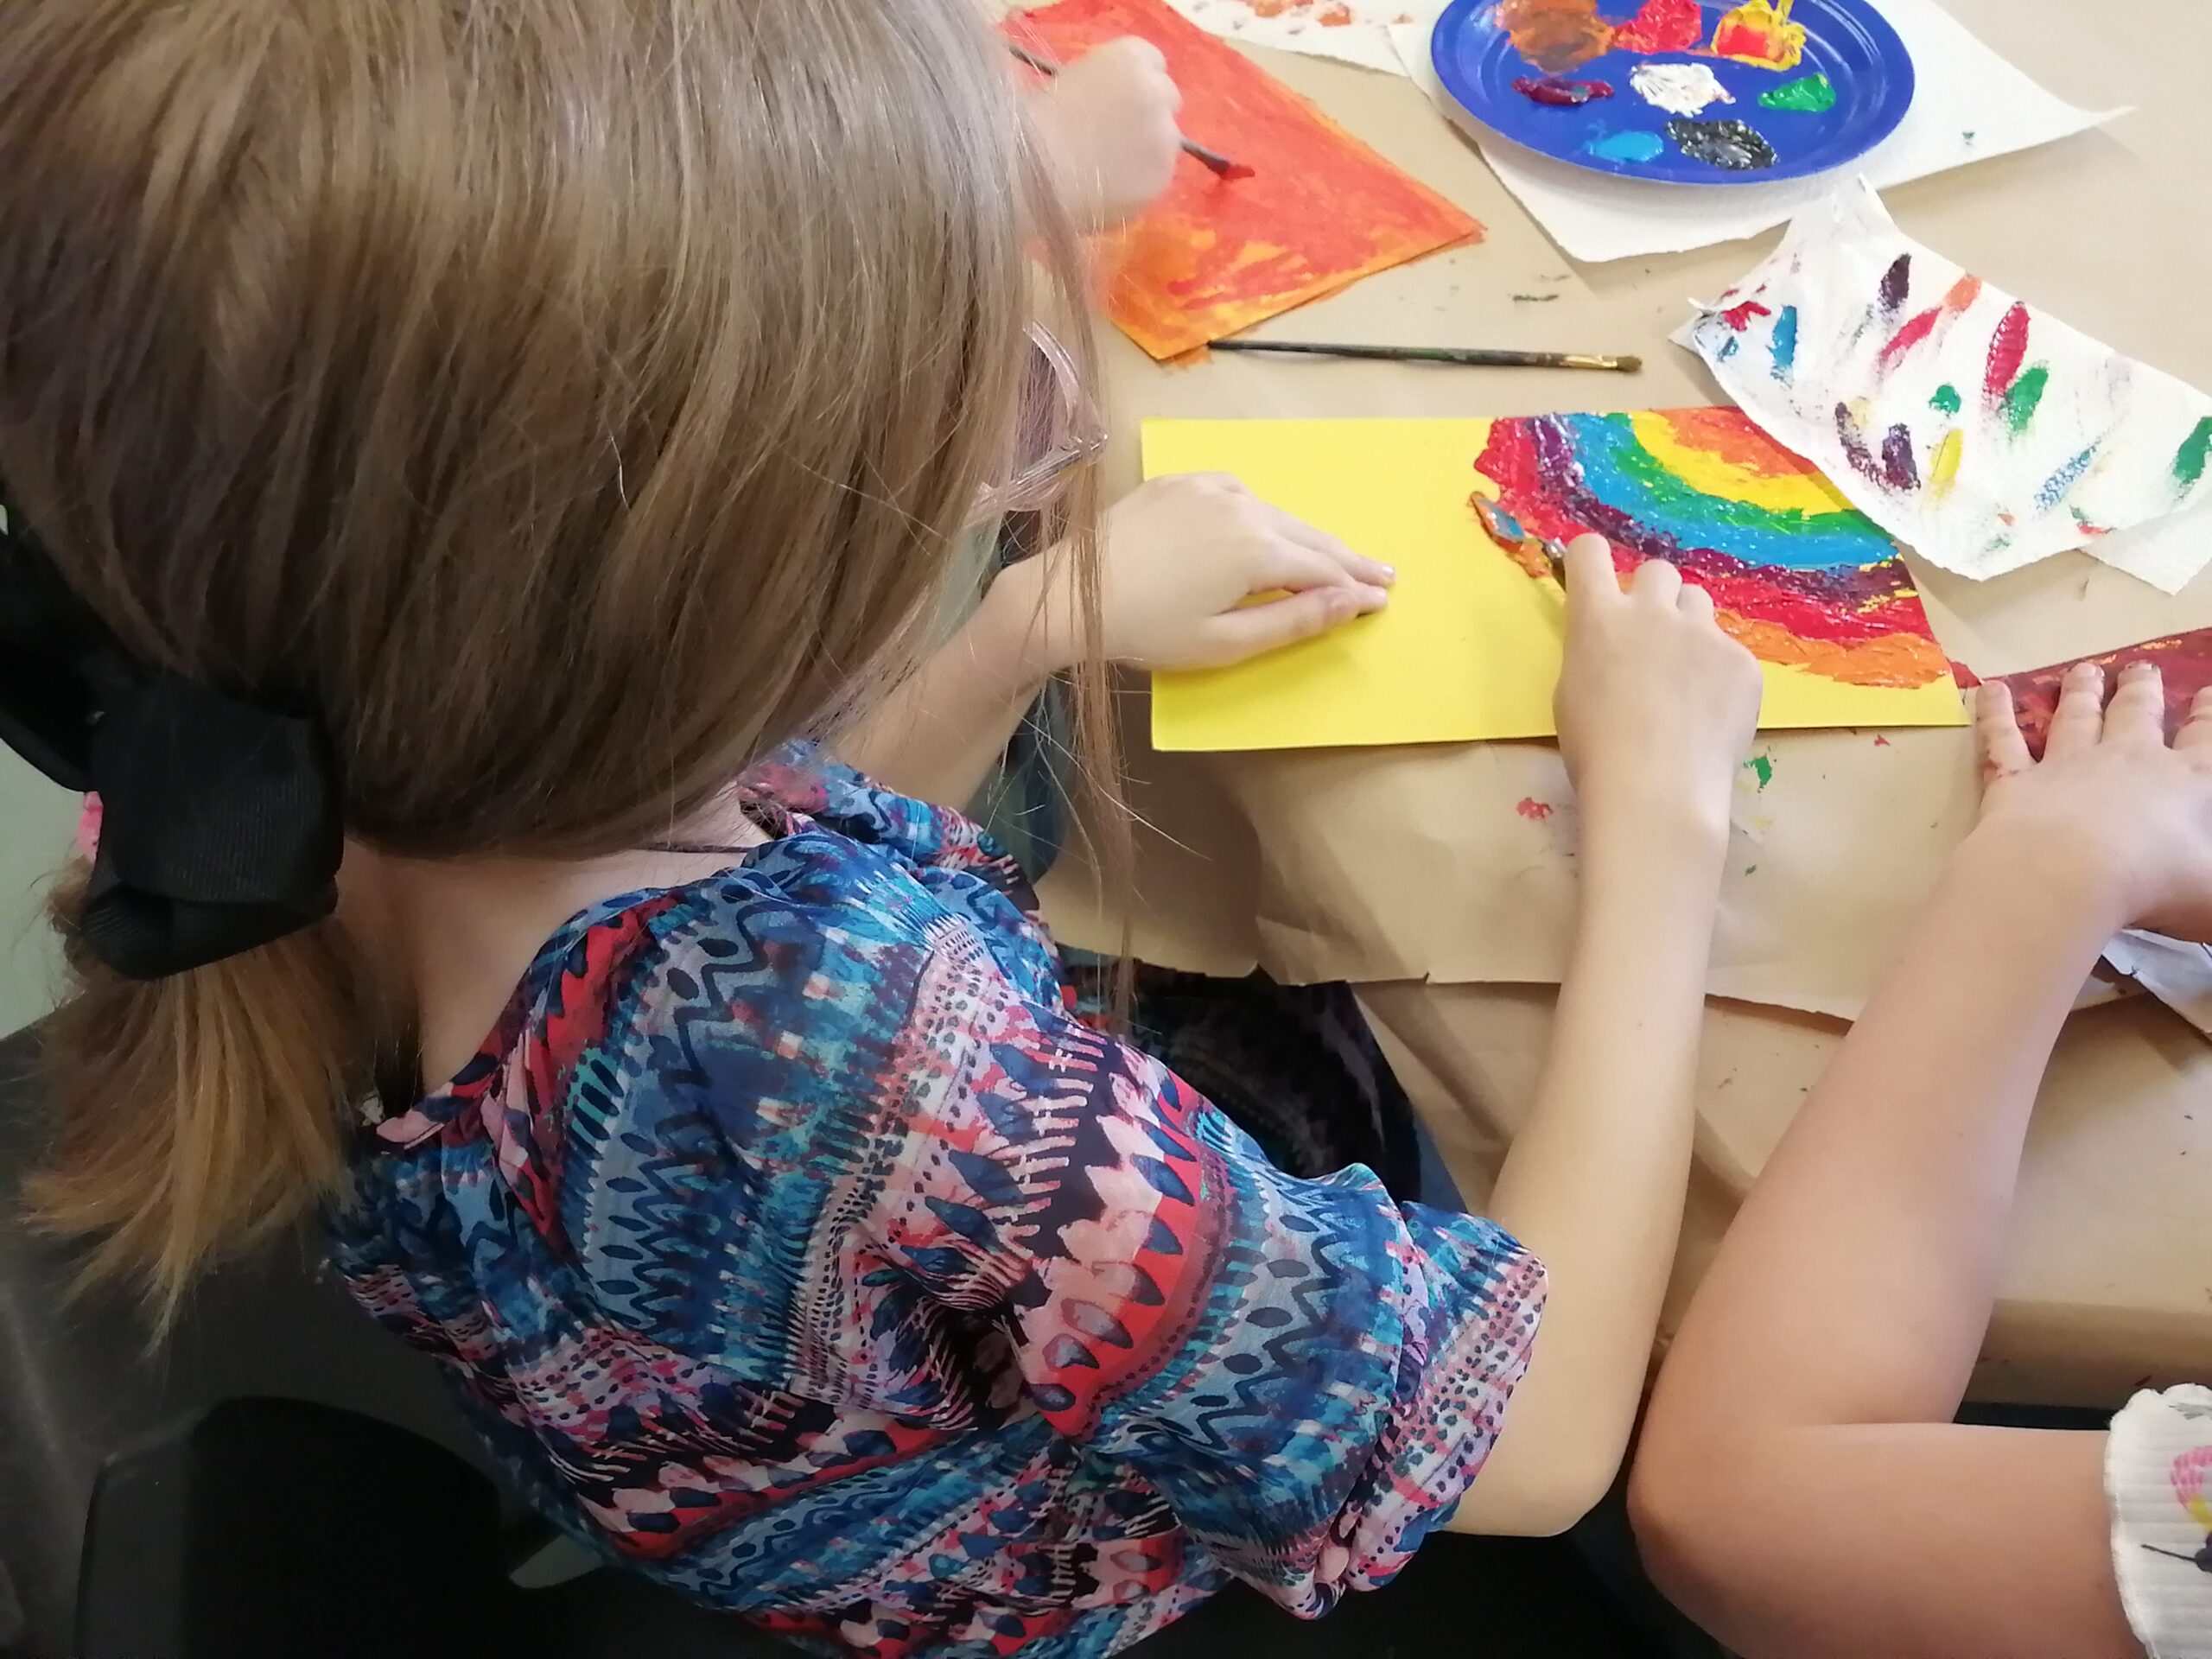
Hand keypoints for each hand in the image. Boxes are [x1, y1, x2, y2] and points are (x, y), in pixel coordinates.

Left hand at [1000, 474, 1389, 673]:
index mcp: (1257, 546)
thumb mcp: (1226, 642)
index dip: (1356, 584)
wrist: (1069, 595)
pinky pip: (1237, 495)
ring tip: (1332, 556)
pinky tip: (1267, 529)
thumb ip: (1296, 619)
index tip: (1384, 596)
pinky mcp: (1180, 480)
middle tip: (1381, 572)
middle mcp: (1241, 503)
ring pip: (1274, 511)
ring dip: (1304, 535)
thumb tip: (1354, 601)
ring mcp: (1209, 485)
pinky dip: (1260, 515)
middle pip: (1307, 533)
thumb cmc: (1147, 630)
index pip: (1324, 566)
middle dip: (1345, 556)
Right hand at [1028, 39, 1182, 230]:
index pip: (1150, 61)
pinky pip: (1158, 176)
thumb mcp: (1066, 79)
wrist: (1030, 171)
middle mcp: (1156, 90)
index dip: (1131, 82)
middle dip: (1147, 112)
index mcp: (1130, 57)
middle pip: (1166, 97)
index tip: (1114, 100)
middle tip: (1115, 135)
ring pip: (1165, 140)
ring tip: (1109, 168)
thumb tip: (1106, 99)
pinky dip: (1140, 181)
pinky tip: (1111, 189)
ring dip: (1146, 148)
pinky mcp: (1162, 176)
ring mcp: (1165, 135)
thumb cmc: (1032, 122)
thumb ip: (1099, 82)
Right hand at [1554, 539, 1762, 843]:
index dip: (1590, 561)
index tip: (1594, 579)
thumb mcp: (1571, 692)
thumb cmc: (1596, 750)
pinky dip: (1718, 674)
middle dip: (1651, 596)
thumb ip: (1593, 650)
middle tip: (1649, 639)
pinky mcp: (1743, 661)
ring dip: (1687, 626)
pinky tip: (1709, 714)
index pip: (1590, 552)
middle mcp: (1652, 610)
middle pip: (1657, 571)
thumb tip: (1611, 643)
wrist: (1657, 790)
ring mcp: (1704, 633)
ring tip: (1684, 677)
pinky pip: (1729, 651)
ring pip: (1698, 603)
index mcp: (1599, 616)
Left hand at [1972, 662, 2211, 938]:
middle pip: (2138, 714)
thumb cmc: (2156, 887)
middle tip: (2141, 667)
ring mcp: (2068, 765)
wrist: (2068, 877)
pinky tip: (1991, 688)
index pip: (2206, 742)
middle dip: (2142, 690)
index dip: (2208, 717)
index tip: (2207, 694)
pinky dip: (1996, 712)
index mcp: (2188, 784)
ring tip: (2083, 670)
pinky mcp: (2016, 780)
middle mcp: (2128, 761)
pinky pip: (2004, 740)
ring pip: (2076, 716)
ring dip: (2081, 691)